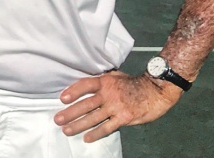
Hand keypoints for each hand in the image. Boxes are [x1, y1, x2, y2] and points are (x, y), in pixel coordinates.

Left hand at [55, 70, 183, 141]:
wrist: (156, 90)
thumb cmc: (136, 82)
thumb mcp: (116, 75)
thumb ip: (102, 81)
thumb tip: (87, 84)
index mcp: (105, 82)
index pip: (84, 85)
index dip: (72, 92)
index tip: (62, 98)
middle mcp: (108, 94)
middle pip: (85, 105)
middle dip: (70, 113)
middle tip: (58, 119)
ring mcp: (116, 107)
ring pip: (93, 118)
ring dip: (78, 125)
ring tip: (67, 130)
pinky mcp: (124, 118)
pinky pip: (107, 127)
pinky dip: (96, 133)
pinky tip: (87, 137)